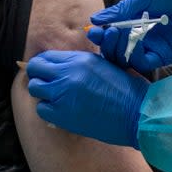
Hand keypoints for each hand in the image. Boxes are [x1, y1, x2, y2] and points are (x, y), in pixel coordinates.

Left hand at [26, 50, 148, 147]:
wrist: (136, 112)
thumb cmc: (125, 88)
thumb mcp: (103, 64)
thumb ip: (80, 63)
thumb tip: (61, 66)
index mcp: (79, 59)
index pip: (46, 57)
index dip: (44, 64)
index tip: (47, 71)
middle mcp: (67, 74)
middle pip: (35, 70)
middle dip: (39, 76)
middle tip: (47, 84)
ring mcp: (62, 95)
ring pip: (35, 89)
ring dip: (43, 93)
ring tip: (56, 98)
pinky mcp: (62, 115)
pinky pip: (42, 109)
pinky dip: (48, 110)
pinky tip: (61, 111)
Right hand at [87, 0, 171, 71]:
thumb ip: (122, 10)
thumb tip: (96, 19)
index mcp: (135, 20)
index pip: (112, 33)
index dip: (101, 34)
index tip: (92, 30)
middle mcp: (141, 36)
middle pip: (116, 49)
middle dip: (106, 43)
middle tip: (102, 35)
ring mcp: (152, 47)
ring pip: (127, 58)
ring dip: (118, 49)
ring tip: (116, 35)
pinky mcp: (165, 55)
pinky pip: (144, 62)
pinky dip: (135, 55)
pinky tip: (134, 42)